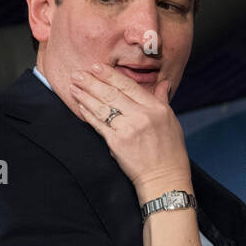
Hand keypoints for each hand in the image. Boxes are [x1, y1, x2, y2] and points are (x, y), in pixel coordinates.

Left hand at [68, 64, 191, 199]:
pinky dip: (88, 113)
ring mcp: (128, 129)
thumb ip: (162, 100)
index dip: (111, 75)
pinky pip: (98, 124)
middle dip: (92, 81)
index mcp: (156, 108)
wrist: (164, 178)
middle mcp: (142, 116)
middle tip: (78, 73)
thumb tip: (163, 84)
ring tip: (73, 86)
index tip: (97, 67)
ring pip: (102, 107)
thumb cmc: (170, 151)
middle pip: (112, 93)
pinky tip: (80, 105)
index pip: (129, 86)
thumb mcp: (172, 121)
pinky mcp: (117, 143)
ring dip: (85, 95)